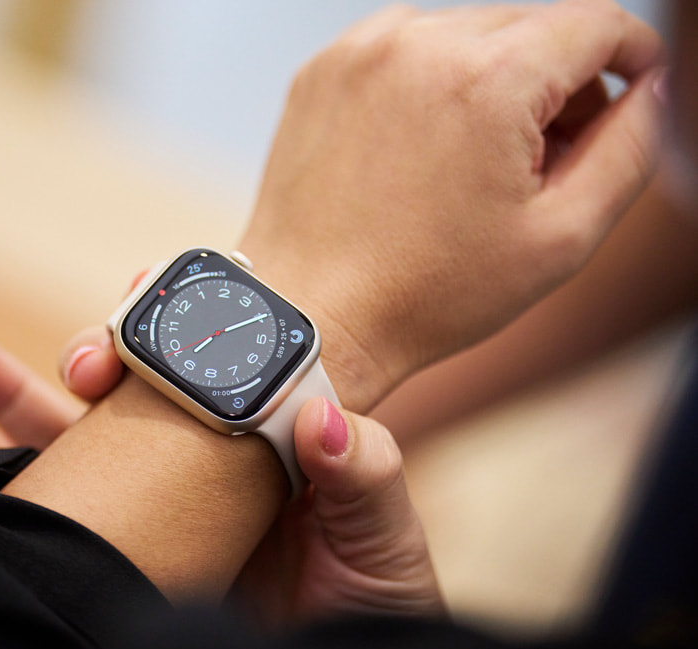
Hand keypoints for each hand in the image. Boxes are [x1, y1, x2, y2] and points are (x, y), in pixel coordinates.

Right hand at [0, 329, 443, 622]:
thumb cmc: (373, 608)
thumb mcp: (385, 542)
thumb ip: (364, 477)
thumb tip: (320, 415)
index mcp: (262, 437)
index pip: (210, 359)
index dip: (176, 319)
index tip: (143, 292)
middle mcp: (199, 459)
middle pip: (132, 386)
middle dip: (95, 352)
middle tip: (84, 360)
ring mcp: (155, 505)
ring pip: (74, 436)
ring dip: (16, 393)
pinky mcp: (119, 553)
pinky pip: (56, 510)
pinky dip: (10, 475)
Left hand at [238, 1, 665, 411]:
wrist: (311, 312)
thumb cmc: (426, 294)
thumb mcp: (560, 236)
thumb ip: (629, 147)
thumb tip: (645, 88)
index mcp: (489, 80)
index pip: (595, 22)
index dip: (629, 55)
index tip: (626, 92)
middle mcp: (420, 44)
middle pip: (531, 27)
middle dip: (557, 81)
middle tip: (545, 158)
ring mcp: (361, 52)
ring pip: (466, 34)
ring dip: (492, 80)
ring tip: (476, 162)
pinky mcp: (323, 69)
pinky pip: (405, 50)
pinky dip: (430, 83)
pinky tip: (424, 149)